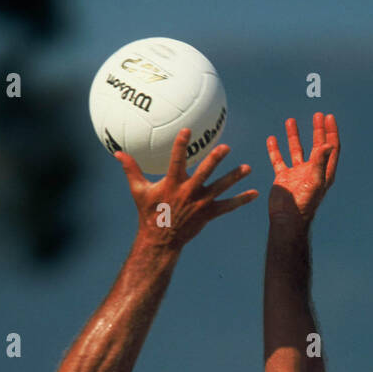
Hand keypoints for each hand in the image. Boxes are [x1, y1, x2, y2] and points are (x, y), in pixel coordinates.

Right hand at [115, 128, 256, 249]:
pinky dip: (241, 200)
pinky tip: (254, 194)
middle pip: (204, 173)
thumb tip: (117, 152)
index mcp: (172, 184)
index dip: (182, 145)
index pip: (177, 160)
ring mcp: (200, 204)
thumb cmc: (149, 214)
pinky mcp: (208, 215)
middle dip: (215, 160)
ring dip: (234, 178)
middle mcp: (189, 192)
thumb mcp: (138, 191)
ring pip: (220, 188)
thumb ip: (131, 169)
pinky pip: (228, 207)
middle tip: (226, 147)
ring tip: (247, 168)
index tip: (188, 130)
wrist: (161, 241)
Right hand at [267, 112, 339, 227]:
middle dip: (318, 130)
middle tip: (318, 115)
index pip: (331, 148)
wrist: (287, 219)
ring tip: (291, 120)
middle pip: (317, 146)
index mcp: (324, 172)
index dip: (331, 132)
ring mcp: (297, 174)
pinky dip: (275, 149)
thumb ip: (320, 161)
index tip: (329, 117)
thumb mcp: (314, 181)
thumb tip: (328, 144)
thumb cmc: (304, 203)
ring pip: (296, 150)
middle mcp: (312, 171)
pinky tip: (272, 139)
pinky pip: (279, 160)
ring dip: (294, 136)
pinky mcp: (283, 178)